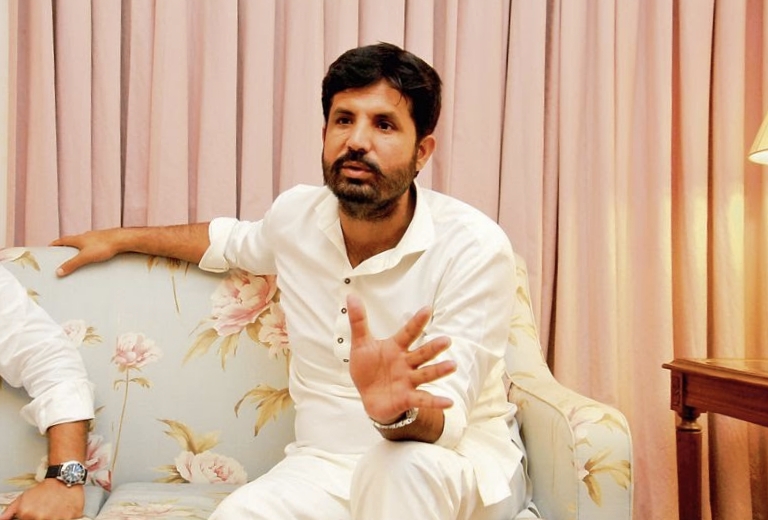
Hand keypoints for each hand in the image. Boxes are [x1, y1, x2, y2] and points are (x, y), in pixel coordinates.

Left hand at [0, 479, 83, 519]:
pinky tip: (63, 510)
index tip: (35, 515)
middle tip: (46, 511)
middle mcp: (41, 518)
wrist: (64, 478)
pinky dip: (64, 517)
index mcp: (27, 515)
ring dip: (54, 518)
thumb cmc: (44, 489)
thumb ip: (11, 511)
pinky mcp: (69, 517)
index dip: (32, 518)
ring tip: (55, 510)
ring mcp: (56, 519)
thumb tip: (2, 519)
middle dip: (43, 518)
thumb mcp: (24, 498)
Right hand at [50, 229, 123, 276]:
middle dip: (67, 246)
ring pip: (85, 242)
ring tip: (78, 255)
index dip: (56, 243)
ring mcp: (97, 237)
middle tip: (63, 252)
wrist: (122, 239)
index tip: (50, 246)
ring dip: (80, 247)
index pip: (63, 240)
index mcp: (79, 238)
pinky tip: (95, 254)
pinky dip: (91, 249)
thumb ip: (72, 264)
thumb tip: (58, 272)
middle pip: (73, 240)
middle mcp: (86, 236)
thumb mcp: (85, 257)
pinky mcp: (106, 239)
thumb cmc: (104, 246)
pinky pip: (95, 244)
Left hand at [346, 293, 456, 425]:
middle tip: (447, 340)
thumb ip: (358, 322)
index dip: (417, 322)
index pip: (408, 333)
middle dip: (434, 348)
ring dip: (439, 370)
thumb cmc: (368, 369)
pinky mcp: (407, 397)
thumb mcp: (361, 344)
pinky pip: (423, 399)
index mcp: (396, 348)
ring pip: (426, 374)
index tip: (427, 309)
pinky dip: (435, 401)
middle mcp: (406, 363)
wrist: (369, 397)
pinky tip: (448, 402)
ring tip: (452, 365)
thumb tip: (351, 296)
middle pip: (422, 354)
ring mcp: (408, 380)